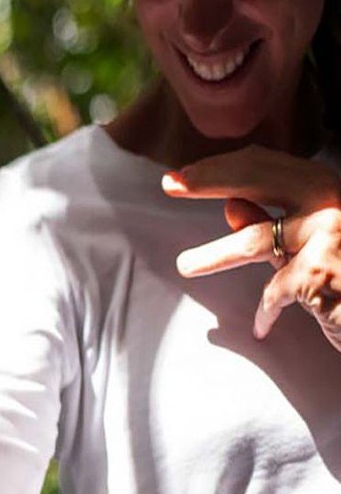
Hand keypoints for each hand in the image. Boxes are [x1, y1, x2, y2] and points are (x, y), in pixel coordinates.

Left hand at [163, 144, 340, 351]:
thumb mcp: (313, 245)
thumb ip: (277, 227)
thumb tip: (230, 206)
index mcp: (327, 187)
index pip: (267, 165)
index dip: (221, 168)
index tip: (182, 175)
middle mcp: (332, 201)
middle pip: (257, 178)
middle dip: (208, 179)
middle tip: (169, 185)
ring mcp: (330, 234)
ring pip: (254, 240)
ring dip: (213, 256)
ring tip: (184, 266)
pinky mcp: (321, 274)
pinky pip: (275, 293)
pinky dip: (265, 312)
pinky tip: (260, 328)